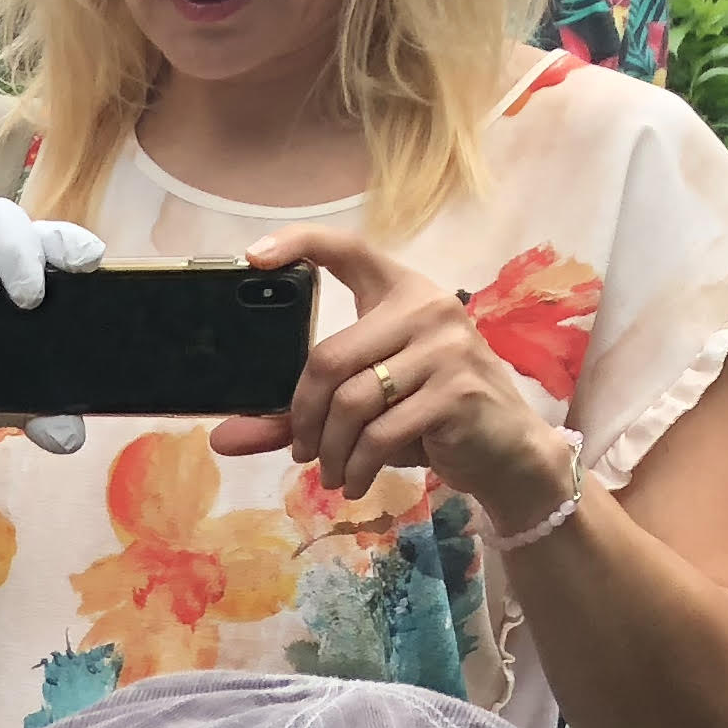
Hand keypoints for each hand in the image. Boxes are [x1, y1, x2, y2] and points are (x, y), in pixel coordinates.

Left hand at [206, 225, 578, 525]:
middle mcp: (427, 307)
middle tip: (302, 451)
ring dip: (329, 451)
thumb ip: (294, 418)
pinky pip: (380, 434)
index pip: (350, 251)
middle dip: (302, 417)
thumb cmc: (427, 418)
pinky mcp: (457, 391)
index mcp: (401, 293)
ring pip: (351, 402)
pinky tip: (355, 482)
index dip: (300, 245)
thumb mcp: (362, 410)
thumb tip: (223, 438)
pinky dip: (357, 466)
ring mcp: (447, 346)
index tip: (254, 256)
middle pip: (327, 359)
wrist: (504, 448)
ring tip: (332, 473)